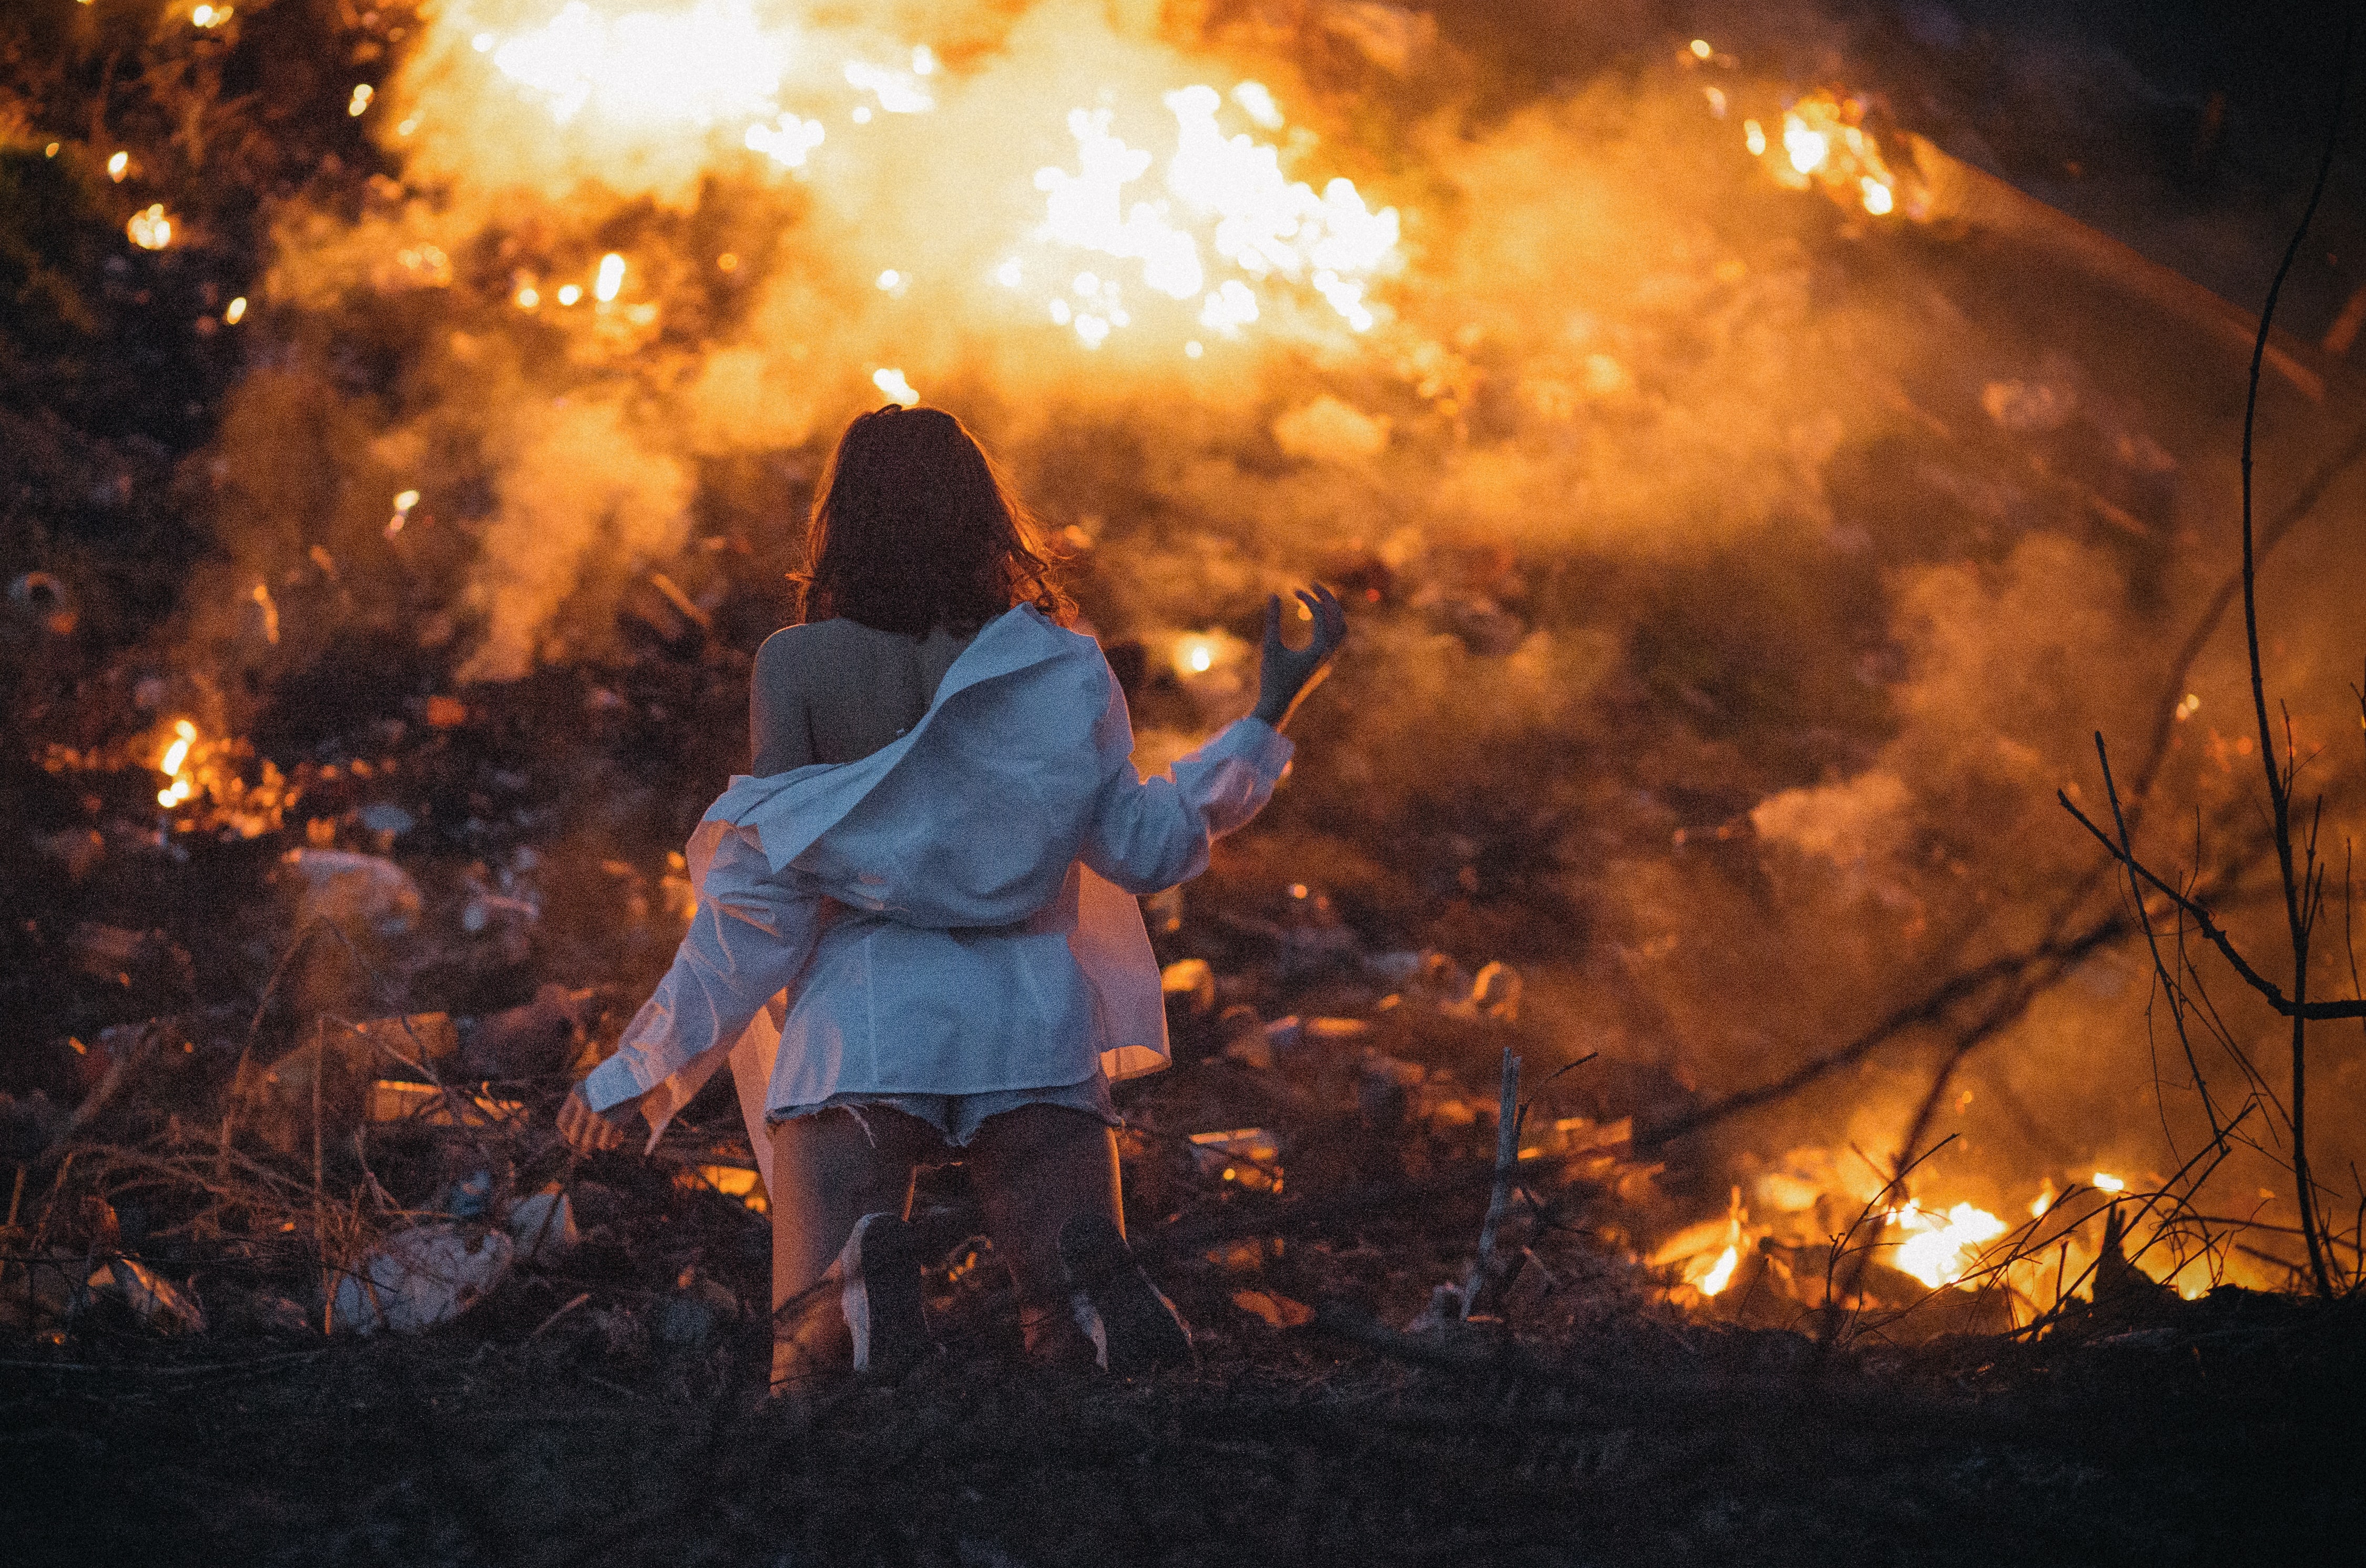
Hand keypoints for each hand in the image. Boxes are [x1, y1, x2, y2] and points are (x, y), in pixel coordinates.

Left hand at [557, 1081, 640, 1154]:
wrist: (638, 1078)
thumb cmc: (615, 1087)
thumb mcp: (595, 1090)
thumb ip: (583, 1108)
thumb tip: (573, 1139)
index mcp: (577, 1093)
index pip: (563, 1122)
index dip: (568, 1132)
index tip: (577, 1135)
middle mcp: (583, 1103)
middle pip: (573, 1136)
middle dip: (582, 1144)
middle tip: (589, 1145)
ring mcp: (597, 1113)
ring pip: (588, 1142)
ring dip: (595, 1146)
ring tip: (603, 1143)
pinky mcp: (612, 1121)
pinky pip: (603, 1144)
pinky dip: (608, 1145)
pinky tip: (615, 1140)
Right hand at [1251, 584, 1347, 731]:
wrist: (1278, 706)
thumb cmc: (1272, 677)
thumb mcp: (1270, 646)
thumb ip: (1272, 620)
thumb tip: (1273, 594)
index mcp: (1320, 649)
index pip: (1322, 615)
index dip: (1309, 599)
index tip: (1294, 590)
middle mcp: (1330, 654)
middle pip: (1339, 618)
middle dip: (1328, 599)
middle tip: (1313, 584)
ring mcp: (1330, 660)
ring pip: (1342, 629)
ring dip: (1332, 612)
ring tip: (1317, 598)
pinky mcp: (1326, 664)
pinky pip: (1336, 639)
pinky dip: (1329, 624)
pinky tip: (1314, 618)